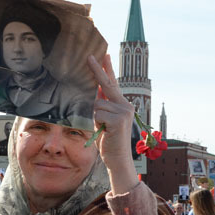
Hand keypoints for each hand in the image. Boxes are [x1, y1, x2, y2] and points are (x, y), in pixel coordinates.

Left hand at [87, 54, 137, 193]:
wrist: (118, 159)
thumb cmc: (109, 141)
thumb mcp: (103, 120)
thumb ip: (101, 106)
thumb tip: (95, 92)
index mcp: (122, 105)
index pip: (113, 83)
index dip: (108, 69)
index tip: (104, 55)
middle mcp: (125, 105)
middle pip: (107, 84)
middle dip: (98, 70)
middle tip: (89, 56)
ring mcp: (124, 111)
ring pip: (97, 103)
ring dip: (95, 117)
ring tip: (103, 129)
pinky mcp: (119, 119)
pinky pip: (98, 113)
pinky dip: (97, 123)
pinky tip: (105, 131)